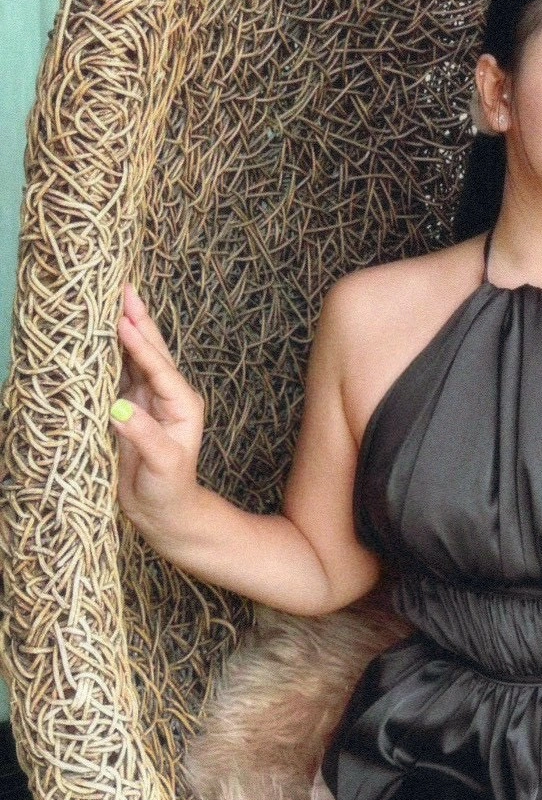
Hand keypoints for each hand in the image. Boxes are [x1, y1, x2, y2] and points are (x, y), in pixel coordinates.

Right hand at [112, 282, 205, 530]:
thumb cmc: (168, 489)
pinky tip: (102, 334)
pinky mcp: (132, 407)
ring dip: (126, 329)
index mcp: (181, 404)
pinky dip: (112, 351)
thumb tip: (120, 409)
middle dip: (138, 320)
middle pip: (152, 351)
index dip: (141, 344)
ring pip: (137, 357)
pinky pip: (121, 372)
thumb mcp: (162, 465)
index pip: (159, 367)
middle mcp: (168, 395)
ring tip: (115, 299)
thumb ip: (144, 436)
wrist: (164, 511)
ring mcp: (149, 399)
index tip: (123, 321)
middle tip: (124, 288)